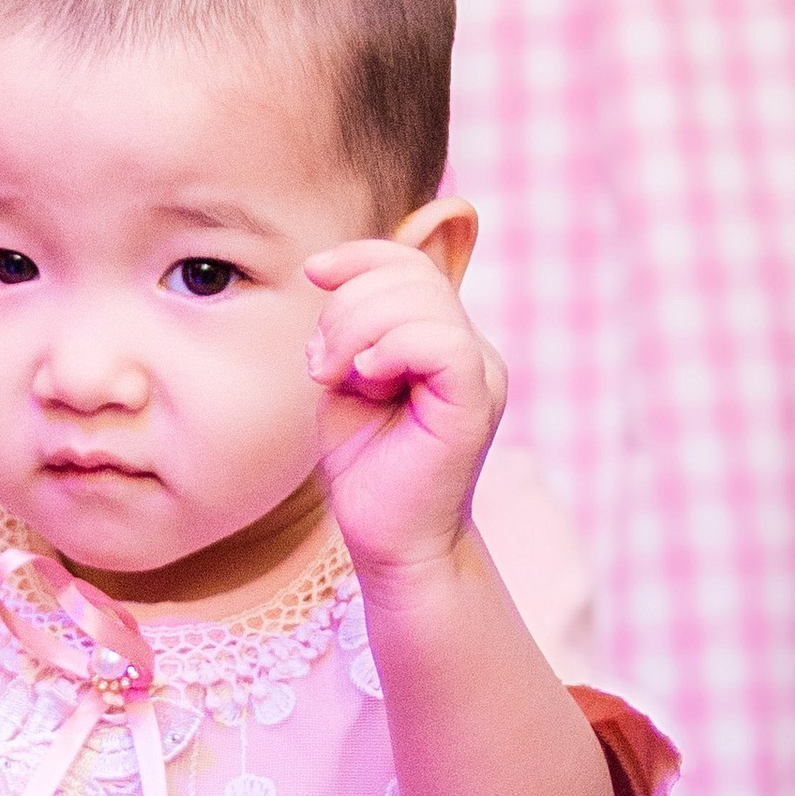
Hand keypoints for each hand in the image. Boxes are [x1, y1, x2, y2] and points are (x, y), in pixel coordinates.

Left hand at [305, 225, 505, 581]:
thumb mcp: (346, 380)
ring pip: (423, 300)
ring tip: (335, 377)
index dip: (361, 254)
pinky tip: (366, 380)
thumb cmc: (367, 468)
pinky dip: (392, 348)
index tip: (314, 273)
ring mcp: (481, 372)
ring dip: (358, 328)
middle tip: (321, 364)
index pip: (412, 261)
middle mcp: (472, 347)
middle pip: (413, 273)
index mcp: (445, 337)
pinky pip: (442, 342)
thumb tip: (332, 269)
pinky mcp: (476, 401)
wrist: (390, 541)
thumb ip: (351, 328)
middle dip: (348, 304)